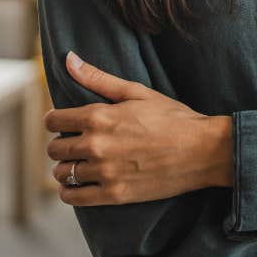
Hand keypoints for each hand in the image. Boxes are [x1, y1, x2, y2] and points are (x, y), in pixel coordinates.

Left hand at [44, 50, 233, 205]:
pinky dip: (70, 192)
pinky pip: (75, 197)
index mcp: (99, 117)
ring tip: (78, 163)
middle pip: (55, 148)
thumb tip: (69, 59)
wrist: (202, 150)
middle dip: (60, 143)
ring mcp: (104, 172)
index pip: (54, 120)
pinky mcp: (114, 195)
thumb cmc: (171, 117)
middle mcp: (96, 145)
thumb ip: (98, 78)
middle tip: (73, 142)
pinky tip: (78, 184)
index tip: (62, 122)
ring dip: (65, 168)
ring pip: (62, 174)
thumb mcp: (136, 91)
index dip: (55, 120)